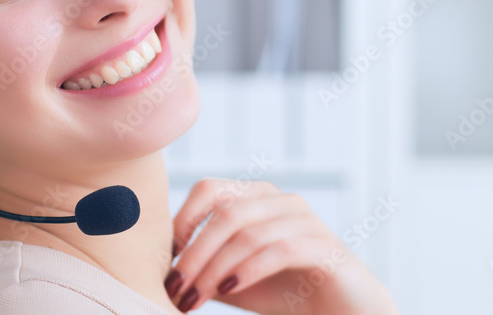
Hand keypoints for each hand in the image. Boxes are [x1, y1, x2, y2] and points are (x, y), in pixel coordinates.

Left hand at [164, 178, 399, 314]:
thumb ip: (201, 267)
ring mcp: (306, 220)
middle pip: (226, 213)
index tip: (164, 260)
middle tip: (174, 289)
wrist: (340, 311)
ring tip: (195, 299)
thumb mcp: (231, 277)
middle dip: (194, 253)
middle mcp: (282, 200)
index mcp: (257, 197)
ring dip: (214, 269)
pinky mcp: (325, 247)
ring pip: (248, 234)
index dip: (182, 221)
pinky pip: (279, 250)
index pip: (209, 189)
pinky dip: (248, 271)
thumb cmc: (281, 292)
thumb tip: (153, 270)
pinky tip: (229, 291)